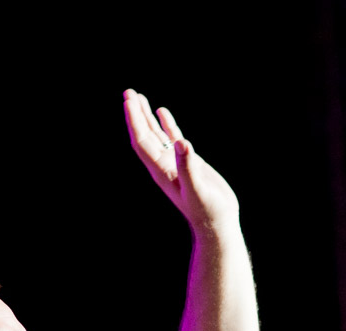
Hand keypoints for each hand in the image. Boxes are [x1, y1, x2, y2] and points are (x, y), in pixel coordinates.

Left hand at [123, 90, 239, 233]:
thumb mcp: (197, 188)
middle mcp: (164, 165)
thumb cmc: (207, 210)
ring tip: (138, 98)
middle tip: (128, 92)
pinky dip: (166, 124)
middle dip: (136, 114)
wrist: (217, 222)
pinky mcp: (187, 162)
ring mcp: (174, 163)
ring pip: (156, 135)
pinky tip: (162, 112)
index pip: (142, 142)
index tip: (129, 101)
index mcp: (161, 171)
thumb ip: (188, 166)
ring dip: (146, 117)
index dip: (134, 121)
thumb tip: (180, 142)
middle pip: (144, 135)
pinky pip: (172, 138)